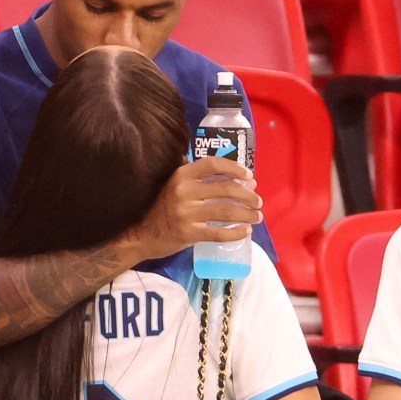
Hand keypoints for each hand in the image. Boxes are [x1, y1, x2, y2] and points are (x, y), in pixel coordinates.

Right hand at [125, 157, 262, 260]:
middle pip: (225, 188)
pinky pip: (218, 233)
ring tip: (257, 217)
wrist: (142, 234)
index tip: (249, 177)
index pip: (213, 165)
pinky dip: (235, 233)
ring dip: (247, 214)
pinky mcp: (188, 233)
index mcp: (181, 175)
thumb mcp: (173, 184)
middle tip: (257, 201)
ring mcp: (186, 213)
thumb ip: (194, 176)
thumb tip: (228, 173)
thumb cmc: (162, 207)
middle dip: (247, 195)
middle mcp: (184, 191)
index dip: (235, 169)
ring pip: (226, 211)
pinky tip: (245, 231)